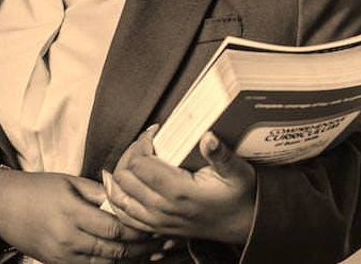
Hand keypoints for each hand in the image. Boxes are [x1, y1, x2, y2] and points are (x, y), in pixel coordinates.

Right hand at [0, 168, 172, 262]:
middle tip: (163, 242)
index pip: (114, 228)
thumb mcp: (68, 182)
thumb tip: (125, 196)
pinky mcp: (57, 263)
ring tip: (152, 254)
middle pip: (114, 250)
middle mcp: (68, 238)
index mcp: (72, 213)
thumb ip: (98, 191)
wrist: (1, 207)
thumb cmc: (37, 189)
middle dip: (141, 248)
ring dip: (130, 260)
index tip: (156, 225)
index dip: (138, 230)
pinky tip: (126, 260)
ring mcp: (62, 255)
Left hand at [104, 127, 255, 244]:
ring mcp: (157, 221)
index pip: (139, 164)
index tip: (153, 133)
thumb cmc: (239, 198)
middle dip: (129, 154)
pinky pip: (124, 215)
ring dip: (119, 175)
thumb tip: (208, 136)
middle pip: (124, 178)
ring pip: (118, 197)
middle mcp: (163, 209)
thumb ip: (220, 154)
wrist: (242, 225)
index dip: (142, 143)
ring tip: (132, 158)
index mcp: (179, 192)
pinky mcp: (155, 227)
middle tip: (144, 143)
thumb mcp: (237, 172)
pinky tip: (123, 185)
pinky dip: (118, 198)